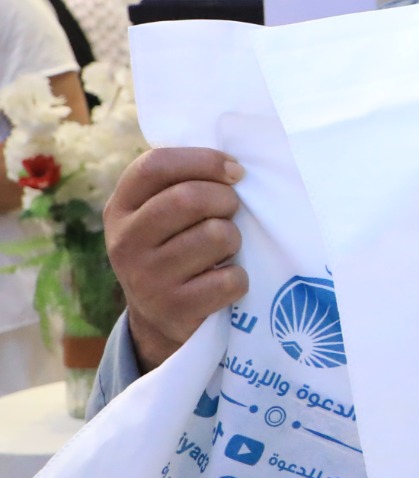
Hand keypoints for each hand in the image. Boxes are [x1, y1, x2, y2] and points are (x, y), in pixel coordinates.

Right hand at [104, 147, 246, 371]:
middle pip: (189, 198)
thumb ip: (182, 183)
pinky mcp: (174, 308)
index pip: (155, 165)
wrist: (160, 317)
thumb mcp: (161, 213)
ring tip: (224, 248)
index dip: (203, 160)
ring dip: (233, 238)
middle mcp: (125, 241)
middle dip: (225, 199)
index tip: (235, 171)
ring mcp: (146, 277)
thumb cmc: (173, 248)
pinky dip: (239, 278)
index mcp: (121, 207)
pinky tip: (224, 281)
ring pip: (216, 235)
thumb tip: (235, 167)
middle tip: (230, 211)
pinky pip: (230, 279)